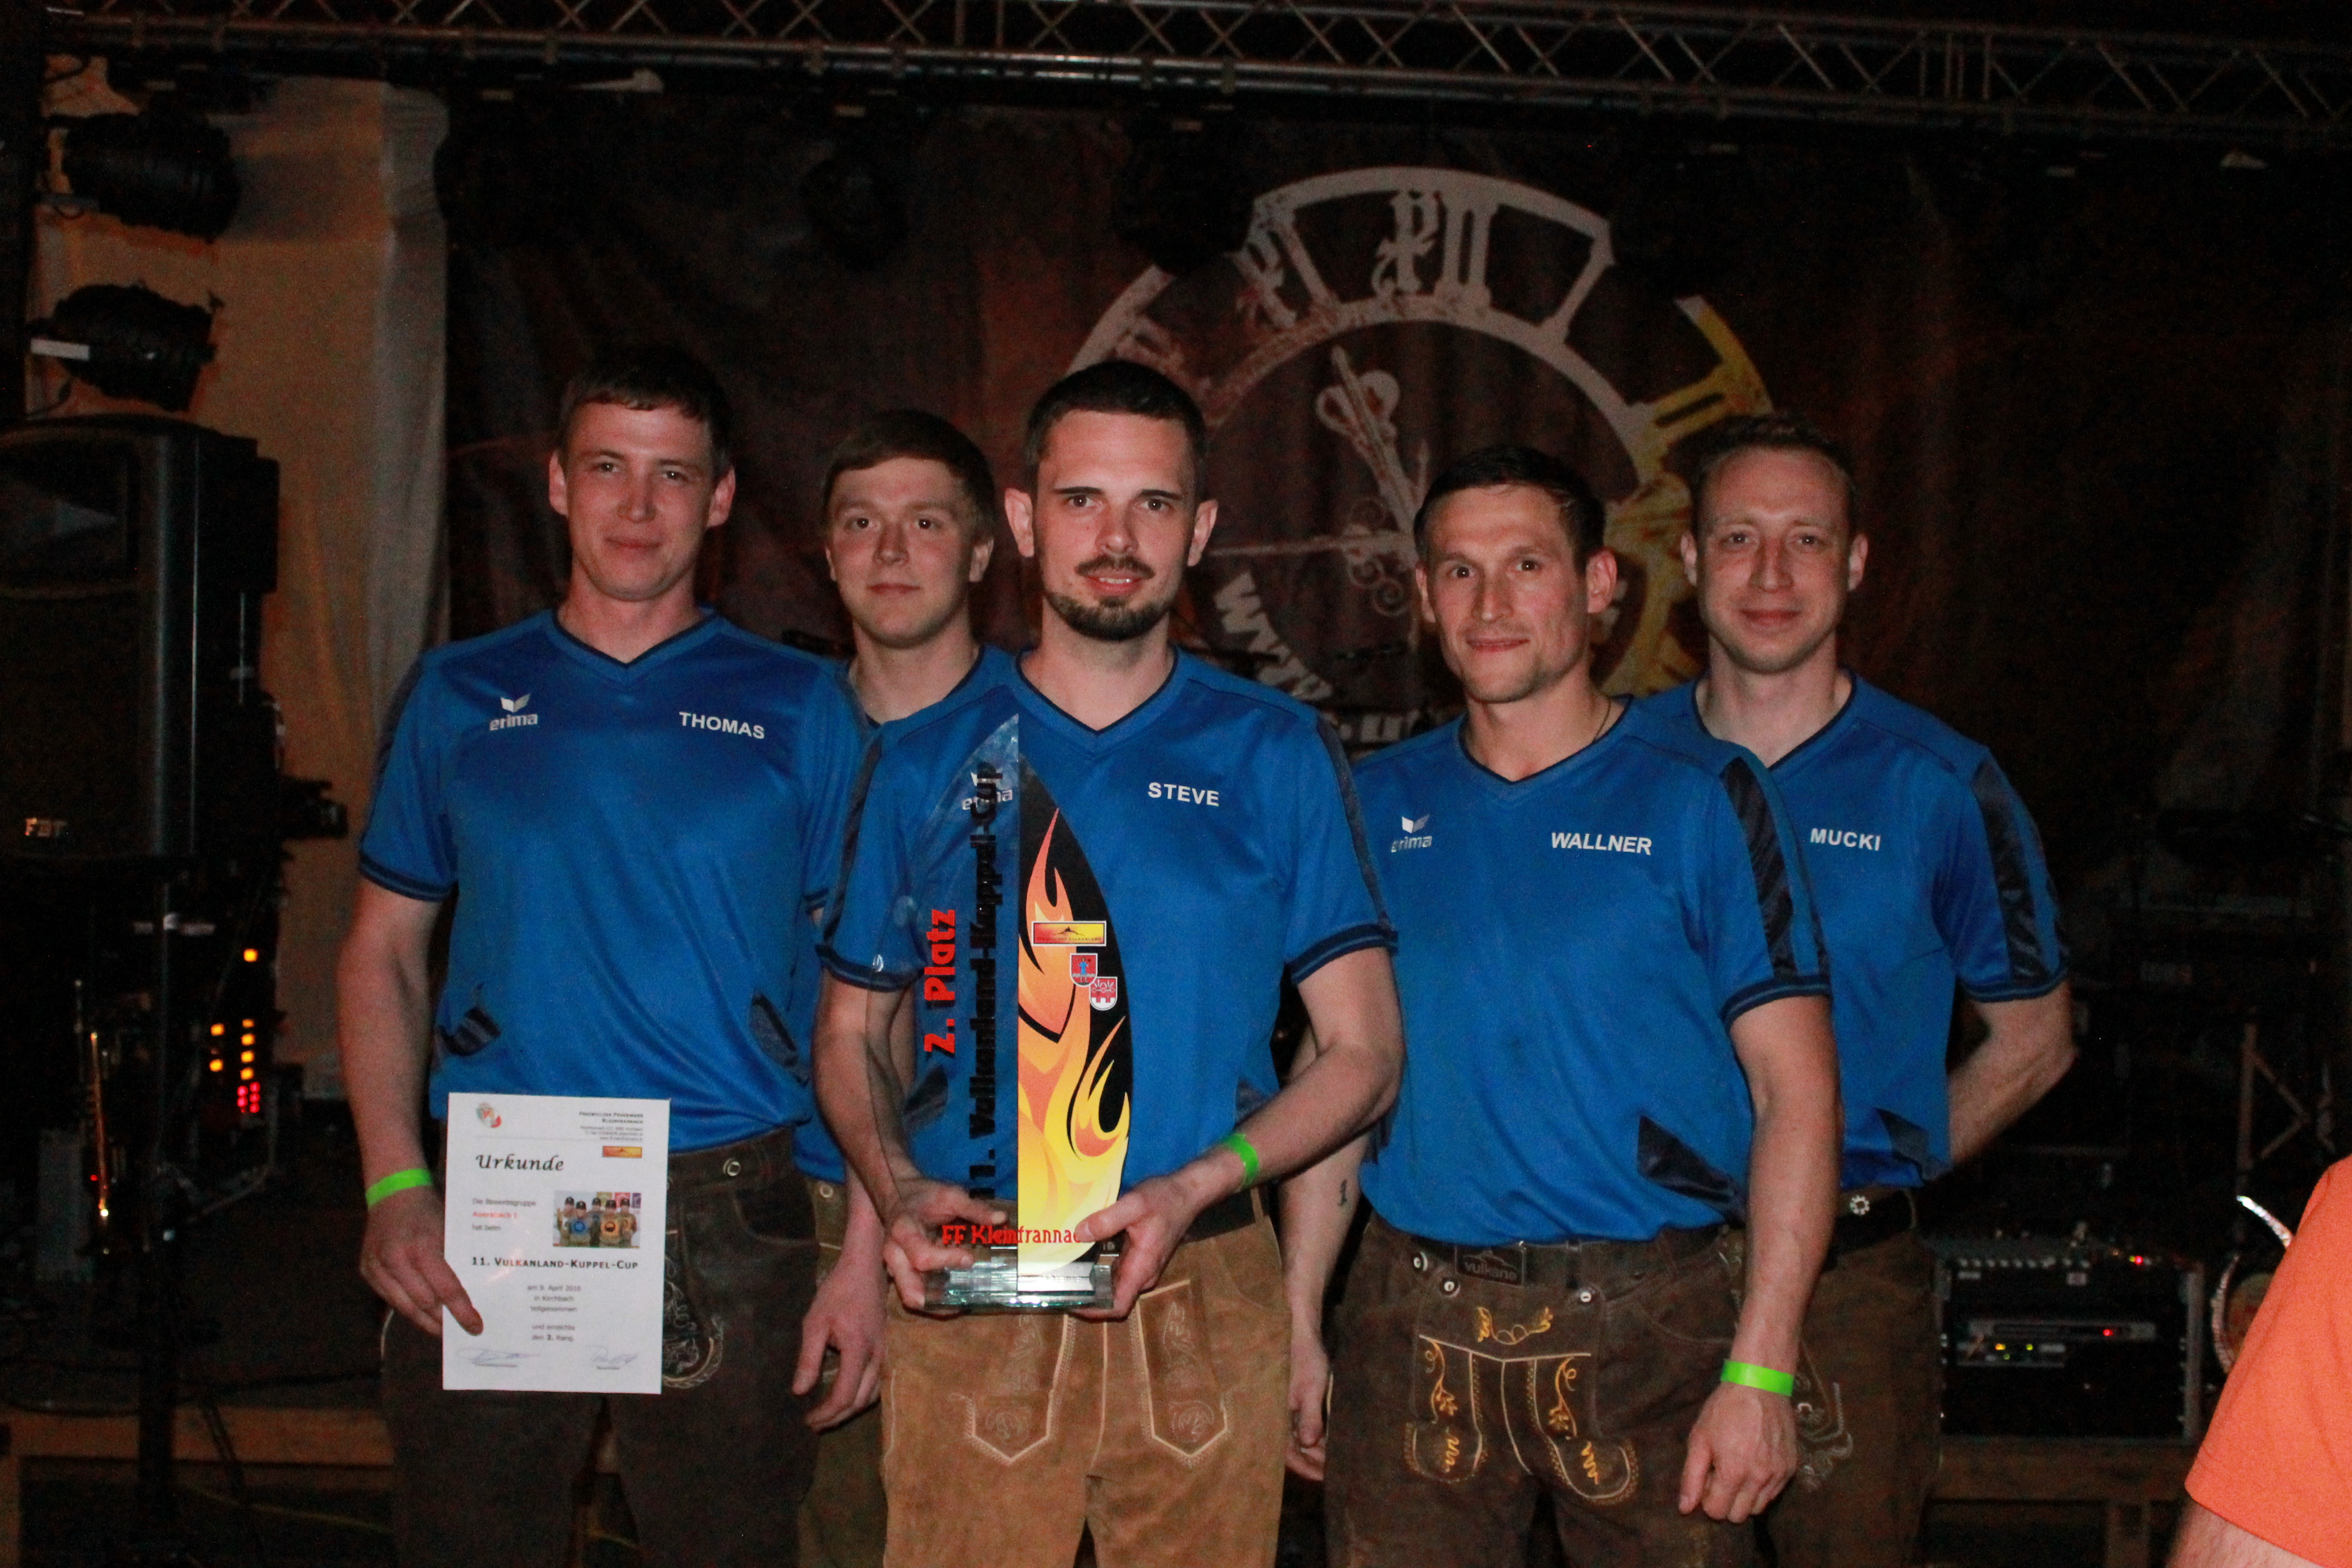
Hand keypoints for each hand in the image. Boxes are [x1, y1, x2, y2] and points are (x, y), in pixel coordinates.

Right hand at [358, 1185, 480, 1336]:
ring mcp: (376, 1266)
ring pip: (404, 1306)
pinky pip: (390, 1297)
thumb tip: (471, 1295)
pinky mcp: (367, 1270)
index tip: (475, 1326)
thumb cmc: (428, 1210)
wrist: (393, 1192)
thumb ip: (454, 1262)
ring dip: (424, 1321)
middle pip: (423, 1303)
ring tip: (442, 1331)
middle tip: (460, 1332)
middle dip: (443, 1321)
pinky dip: (408, 1307)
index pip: (445, 1289)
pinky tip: (423, 1315)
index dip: (461, 1311)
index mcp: (420, 1247)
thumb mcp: (448, 1231)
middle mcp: (394, 1259)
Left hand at [794, 1250, 885, 1429]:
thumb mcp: (815, 1322)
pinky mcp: (884, 1347)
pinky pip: (876, 1382)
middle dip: (837, 1417)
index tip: (807, 1419)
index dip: (826, 1413)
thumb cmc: (837, 1292)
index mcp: (858, 1351)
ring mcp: (884, 1352)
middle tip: (815, 1423)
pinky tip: (847, 1394)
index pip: (845, 1396)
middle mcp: (876, 1356)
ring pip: (872, 1394)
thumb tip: (800, 1391)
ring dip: (851, 1409)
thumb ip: (808, 1358)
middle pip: (861, 1401)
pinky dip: (861, 1396)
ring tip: (829, 1414)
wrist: (865, 1267)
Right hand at [878, 1178, 1004, 1311]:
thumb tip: (1001, 1218)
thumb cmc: (924, 1195)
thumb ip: (974, 1208)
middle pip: (910, 1293)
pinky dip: (935, 1299)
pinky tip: (956, 1295)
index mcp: (904, 1233)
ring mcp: (896, 1268)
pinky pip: (915, 1294)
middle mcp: (894, 1256)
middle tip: (966, 1299)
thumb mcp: (950, 1195)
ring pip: (912, 1299)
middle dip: (938, 1302)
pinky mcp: (901, 1274)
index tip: (970, 1259)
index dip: (947, 1261)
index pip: (923, 1257)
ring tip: (964, 1301)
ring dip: (938, 1305)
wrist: (898, 1194)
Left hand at [1070, 1168, 1217, 1317]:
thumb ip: (1106, 1221)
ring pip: (1114, 1284)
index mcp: (1141, 1269)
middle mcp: (1142, 1274)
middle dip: (1086, 1294)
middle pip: (1112, 1297)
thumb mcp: (1133, 1204)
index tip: (1068, 1301)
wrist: (1187, 1192)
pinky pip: (1117, 1270)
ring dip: (1092, 1281)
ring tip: (1065, 1270)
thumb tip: (1078, 1235)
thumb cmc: (1164, 1200)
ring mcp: (1142, 1266)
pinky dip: (1100, 1267)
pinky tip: (1083, 1253)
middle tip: (1058, 1281)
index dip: (1092, 1310)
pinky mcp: (1140, 1256)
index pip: (1117, 1306)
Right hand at [1285, 1317, 1333, 1480]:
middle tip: (1334, 1472)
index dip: (1306, 1468)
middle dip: (1312, 1461)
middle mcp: (1275, 1416)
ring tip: (1333, 1460)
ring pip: (1296, 1438)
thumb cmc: (1304, 1358)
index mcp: (1275, 1415)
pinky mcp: (1290, 1402)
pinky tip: (1326, 1440)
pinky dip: (1312, 1434)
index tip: (1324, 1479)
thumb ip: (1310, 1416)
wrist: (1298, 1332)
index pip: (1288, 1453)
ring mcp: (1283, 1410)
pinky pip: (1298, 1426)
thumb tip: (1310, 1444)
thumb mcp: (1310, 1387)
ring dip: (1313, 1449)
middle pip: (1291, 1449)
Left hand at [1677, 1382, 1798, 1521]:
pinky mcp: (1791, 1468)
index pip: (1717, 1512)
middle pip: (1739, 1516)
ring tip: (1739, 1469)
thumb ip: (1691, 1477)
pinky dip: (1762, 1487)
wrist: (1761, 1385)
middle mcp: (1759, 1479)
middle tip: (1722, 1476)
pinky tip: (1755, 1464)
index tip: (1707, 1480)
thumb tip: (1685, 1508)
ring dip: (1745, 1497)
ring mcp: (1779, 1475)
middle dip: (1726, 1502)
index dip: (1707, 1499)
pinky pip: (1774, 1493)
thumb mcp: (1699, 1439)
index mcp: (1733, 1473)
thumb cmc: (1724, 1410)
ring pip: (1758, 1508)